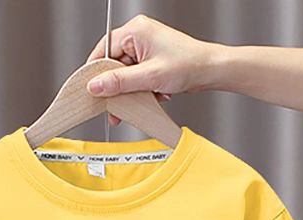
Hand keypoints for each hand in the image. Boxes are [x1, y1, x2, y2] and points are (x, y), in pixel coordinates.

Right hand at [84, 14, 217, 125]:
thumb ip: (119, 82)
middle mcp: (138, 37)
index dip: (96, 73)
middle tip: (116, 106)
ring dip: (131, 92)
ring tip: (141, 100)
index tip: (92, 91)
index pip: (103, 51)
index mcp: (135, 31)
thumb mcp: (149, 77)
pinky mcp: (150, 61)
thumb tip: (96, 85)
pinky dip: (140, 90)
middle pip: (113, 65)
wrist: (210, 71)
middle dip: (117, 88)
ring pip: (125, 75)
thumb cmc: (188, 64)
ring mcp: (144, 49)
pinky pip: (135, 78)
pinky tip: (152, 95)